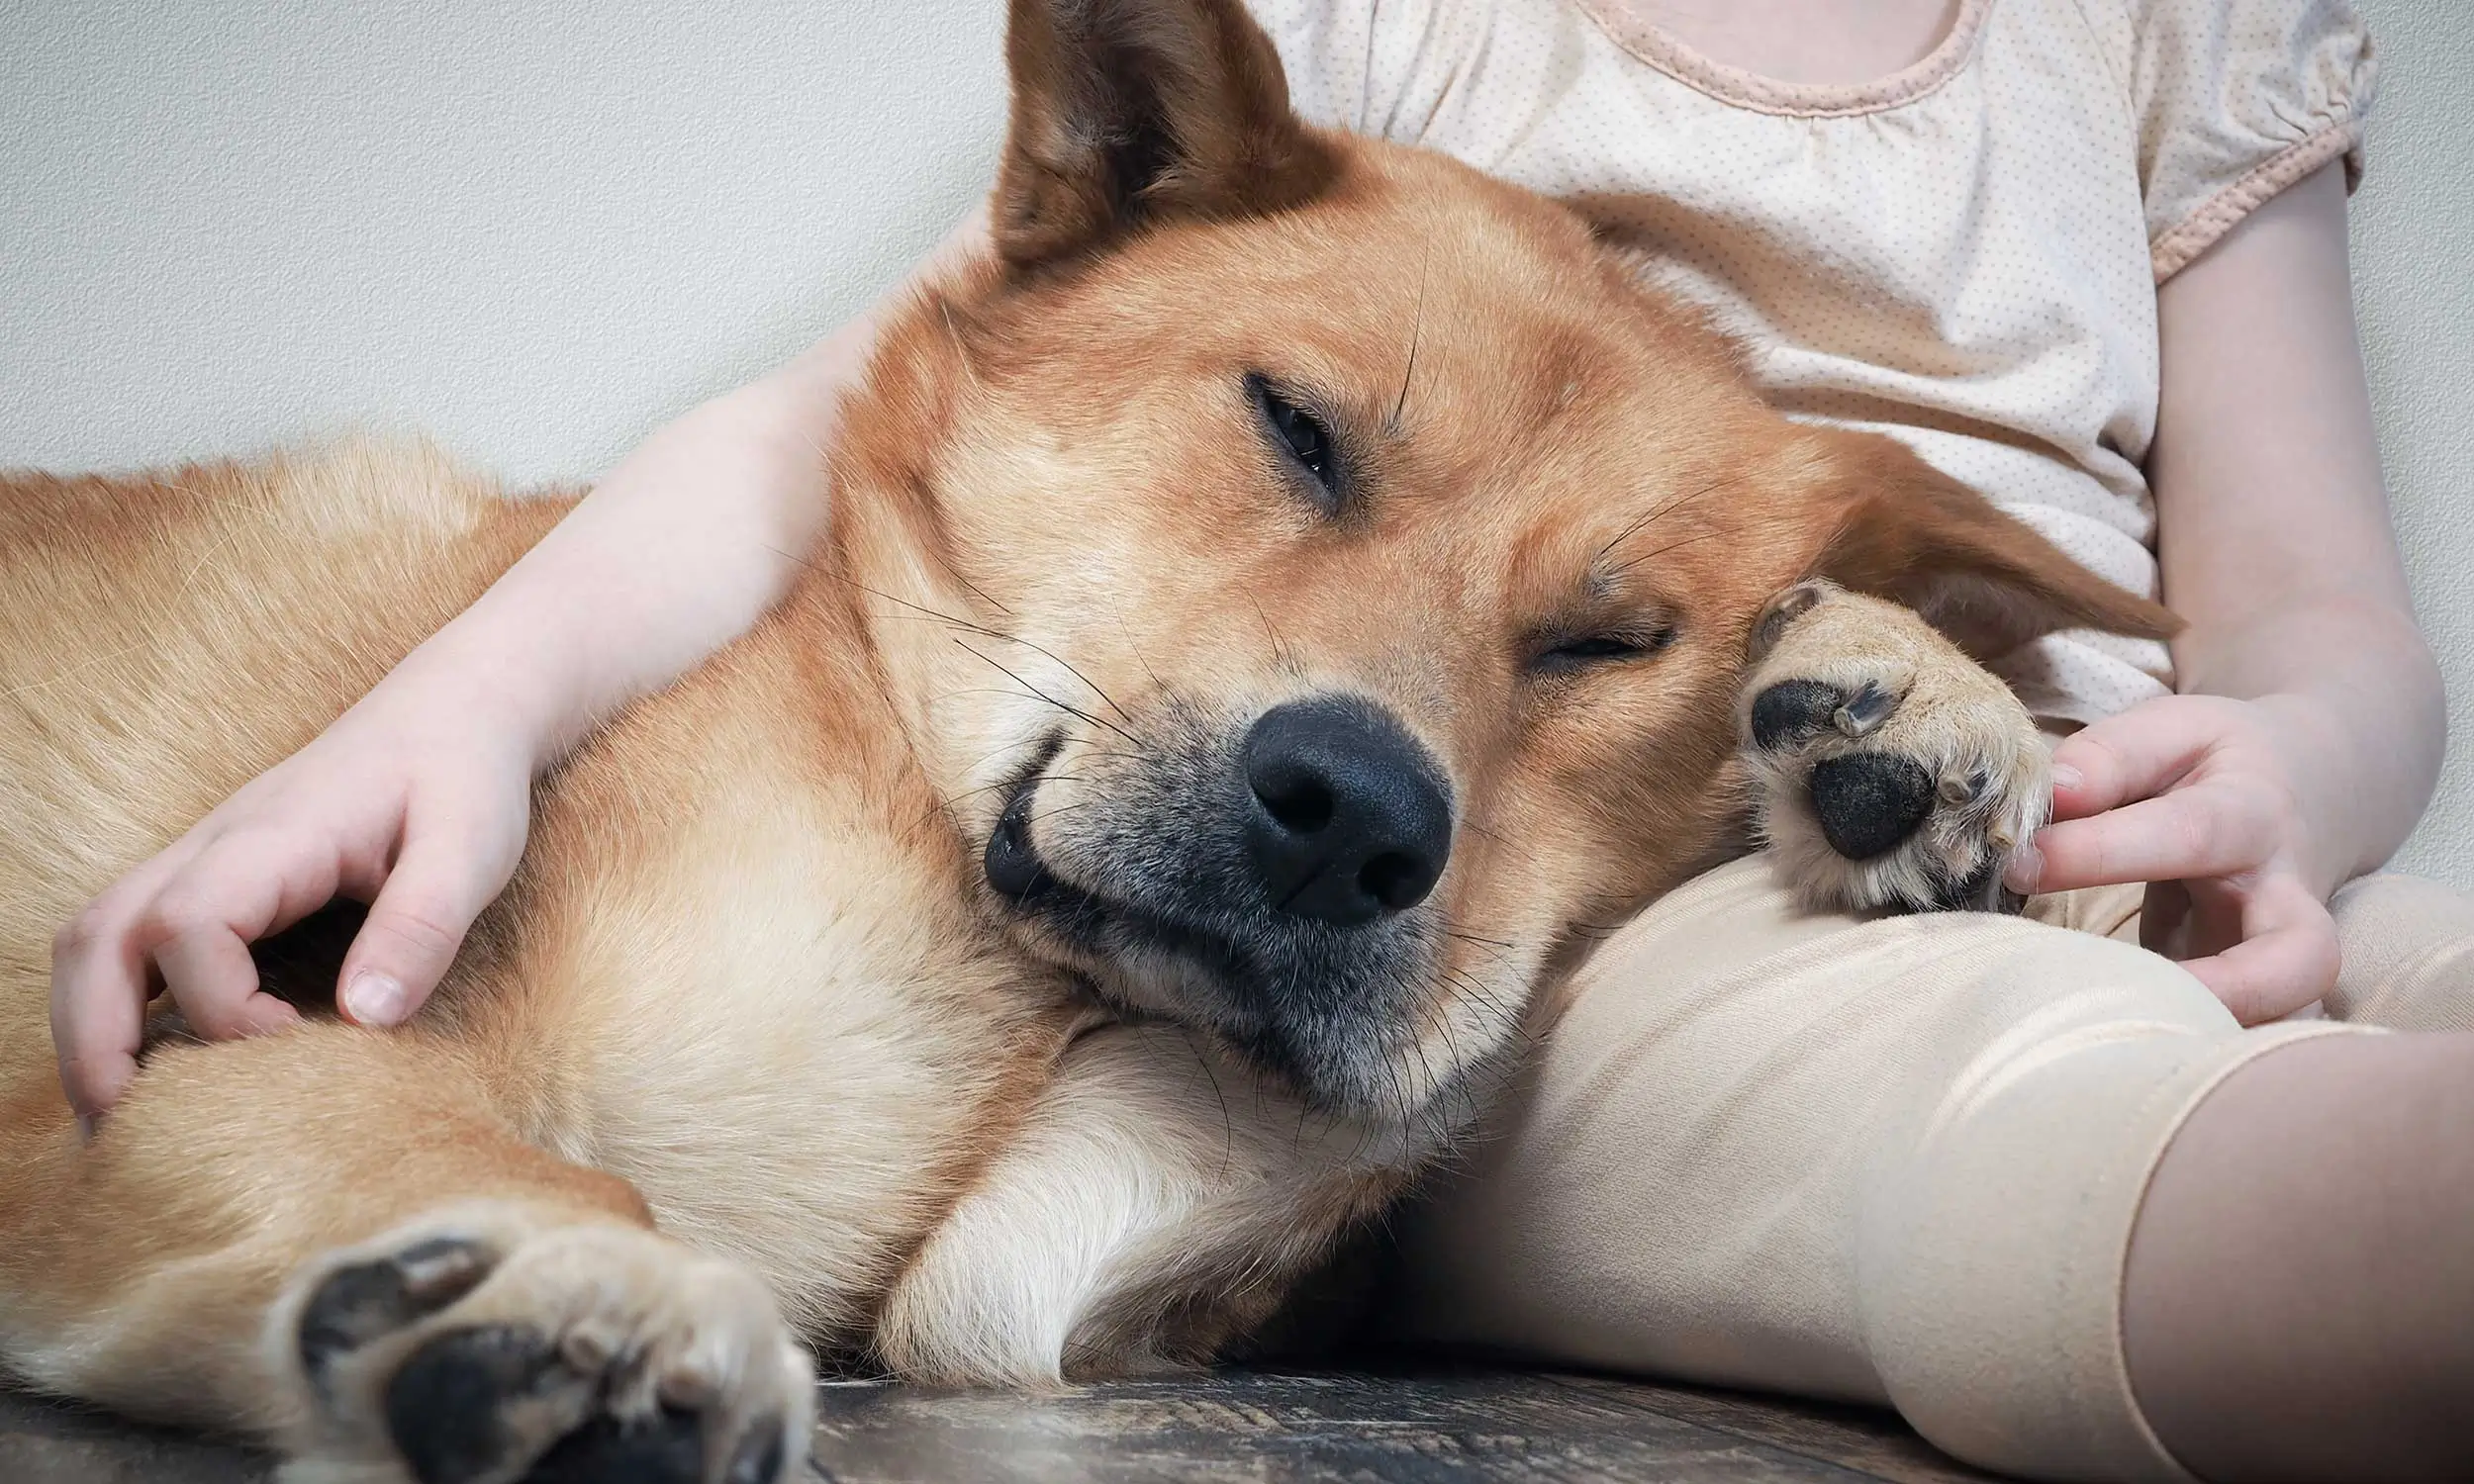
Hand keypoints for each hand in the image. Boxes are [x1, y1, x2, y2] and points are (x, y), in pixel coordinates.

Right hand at [50, 678, 532, 1128]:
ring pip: (95, 940)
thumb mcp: (470, 847)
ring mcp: (201, 860)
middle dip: (95, 1041)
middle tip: (128, 1134)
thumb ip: (421, 925)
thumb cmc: (462, 778)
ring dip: (89, 1028)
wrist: (452, 712)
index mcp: (271, 838)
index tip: (290, 1049)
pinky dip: (117, 1005)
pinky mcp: (212, 879)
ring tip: (122, 1118)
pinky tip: (158, 1067)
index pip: (189, 925)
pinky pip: (129, 941)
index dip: (221, 1007)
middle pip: (98, 938)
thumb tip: (362, 1019)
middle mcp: (212, 847)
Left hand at [2003, 694, 2339, 1024]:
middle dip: (2228, 990)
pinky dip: (2196, 1051)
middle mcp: (2284, 896)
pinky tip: (2115, 1057)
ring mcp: (2282, 956)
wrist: (2312, 784)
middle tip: (2123, 1000)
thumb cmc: (2218, 762)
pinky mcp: (2262, 994)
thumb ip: (2111, 757)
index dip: (2101, 853)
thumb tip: (2053, 794)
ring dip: (2219, 1039)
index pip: (2186, 835)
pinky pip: (2244, 1033)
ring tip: (2123, 1049)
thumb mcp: (2172, 731)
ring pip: (2290, 1017)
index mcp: (2252, 814)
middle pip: (2301, 959)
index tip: (2020, 863)